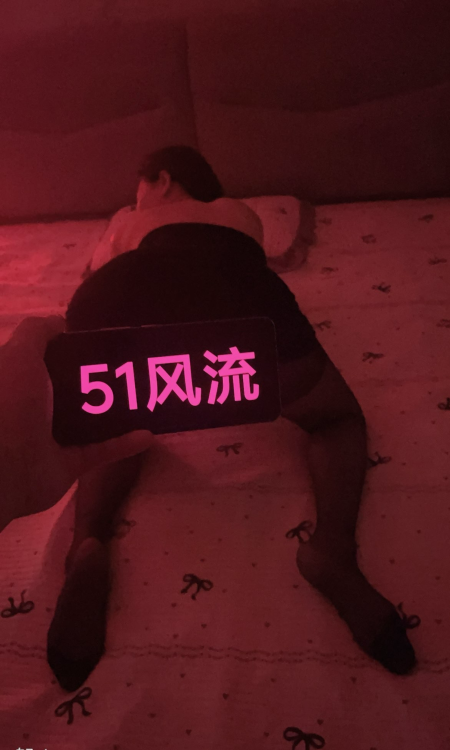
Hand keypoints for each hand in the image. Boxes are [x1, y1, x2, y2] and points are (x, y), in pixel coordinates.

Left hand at [0, 315, 153, 529]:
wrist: (5, 467)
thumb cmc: (10, 403)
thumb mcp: (19, 355)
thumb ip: (38, 333)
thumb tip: (61, 321)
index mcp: (19, 381)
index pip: (47, 362)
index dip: (71, 351)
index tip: (101, 345)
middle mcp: (34, 408)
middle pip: (72, 390)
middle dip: (100, 381)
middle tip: (132, 368)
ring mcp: (51, 438)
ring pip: (89, 421)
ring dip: (116, 413)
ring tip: (147, 397)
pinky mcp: (69, 465)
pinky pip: (101, 452)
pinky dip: (123, 444)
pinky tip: (147, 435)